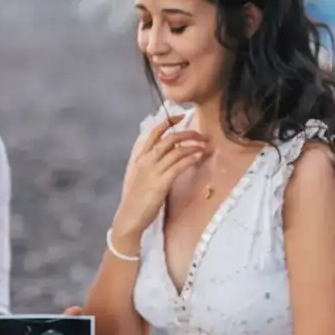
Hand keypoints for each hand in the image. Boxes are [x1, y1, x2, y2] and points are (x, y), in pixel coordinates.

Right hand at [113, 115, 207, 239]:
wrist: (129, 218)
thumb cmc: (135, 201)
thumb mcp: (139, 177)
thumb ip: (149, 165)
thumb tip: (165, 156)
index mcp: (139, 158)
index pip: (154, 133)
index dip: (168, 122)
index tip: (181, 116)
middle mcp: (146, 161)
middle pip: (169, 139)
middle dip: (187, 134)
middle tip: (200, 135)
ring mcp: (153, 172)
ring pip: (176, 151)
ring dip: (193, 146)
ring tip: (205, 146)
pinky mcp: (161, 183)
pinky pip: (179, 165)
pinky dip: (191, 158)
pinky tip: (199, 156)